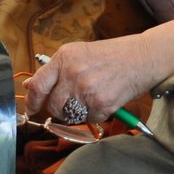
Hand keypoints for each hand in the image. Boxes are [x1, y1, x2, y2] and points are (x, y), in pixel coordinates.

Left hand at [23, 35, 154, 126]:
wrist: (142, 57)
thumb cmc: (112, 55)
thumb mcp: (79, 54)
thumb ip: (54, 70)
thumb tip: (30, 85)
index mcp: (64, 57)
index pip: (37, 85)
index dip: (31, 101)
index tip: (30, 109)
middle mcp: (72, 73)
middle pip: (52, 105)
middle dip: (59, 109)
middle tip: (72, 103)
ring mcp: (86, 89)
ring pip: (69, 115)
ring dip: (78, 112)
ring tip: (92, 97)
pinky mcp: (101, 104)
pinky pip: (89, 119)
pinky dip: (97, 114)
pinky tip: (106, 98)